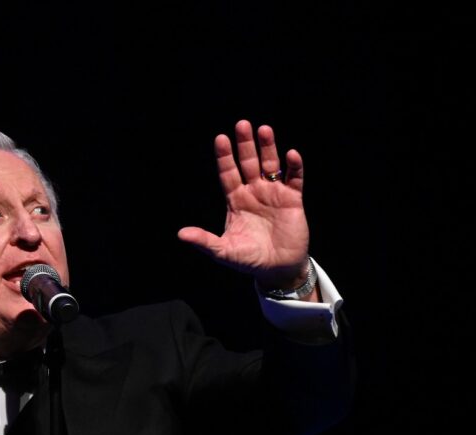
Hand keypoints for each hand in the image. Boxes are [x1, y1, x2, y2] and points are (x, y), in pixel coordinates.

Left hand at [178, 120, 313, 294]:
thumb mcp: (223, 251)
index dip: (224, 157)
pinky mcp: (293, 200)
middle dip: (245, 145)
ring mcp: (273, 194)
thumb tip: (181, 234)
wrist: (277, 269)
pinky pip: (294, 179)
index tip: (220, 139)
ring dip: (268, 148)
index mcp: (235, 200)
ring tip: (264, 130)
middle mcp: (253, 192)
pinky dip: (294, 167)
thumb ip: (204, 241)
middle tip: (242, 124)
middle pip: (248, 163)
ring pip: (270, 165)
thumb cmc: (249, 259)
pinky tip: (291, 155)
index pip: (227, 173)